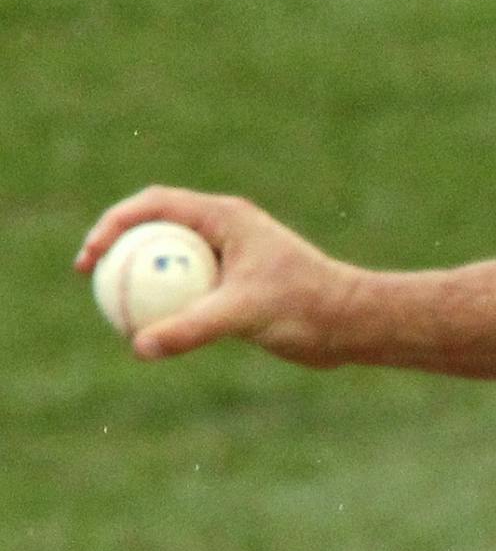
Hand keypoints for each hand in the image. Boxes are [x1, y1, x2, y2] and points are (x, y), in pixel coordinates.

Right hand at [76, 186, 358, 365]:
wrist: (351, 323)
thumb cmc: (306, 308)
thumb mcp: (244, 314)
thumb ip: (191, 328)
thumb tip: (139, 346)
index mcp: (226, 217)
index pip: (155, 204)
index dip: (114, 223)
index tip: (92, 255)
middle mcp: (226, 230)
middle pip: (155, 227)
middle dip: (118, 246)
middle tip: (90, 277)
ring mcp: (230, 257)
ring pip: (171, 260)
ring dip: (140, 276)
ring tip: (110, 306)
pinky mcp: (236, 285)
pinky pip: (187, 288)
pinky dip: (164, 302)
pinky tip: (146, 331)